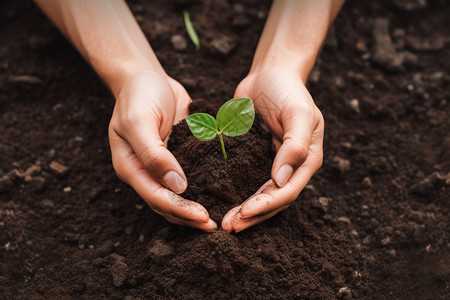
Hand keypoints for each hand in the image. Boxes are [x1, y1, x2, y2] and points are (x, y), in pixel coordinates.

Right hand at [108, 70, 216, 230]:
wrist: (146, 78)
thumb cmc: (138, 96)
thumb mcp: (139, 121)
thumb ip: (154, 154)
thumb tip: (177, 186)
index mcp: (131, 167)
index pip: (155, 197)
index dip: (179, 209)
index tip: (203, 216)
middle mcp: (146, 172)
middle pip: (166, 204)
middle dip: (189, 217)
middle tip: (214, 225)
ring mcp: (162, 166)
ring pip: (178, 196)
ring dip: (196, 208)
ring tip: (218, 217)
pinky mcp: (179, 156)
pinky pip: (190, 177)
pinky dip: (202, 188)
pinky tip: (220, 193)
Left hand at [222, 67, 323, 232]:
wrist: (271, 73)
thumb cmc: (288, 90)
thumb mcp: (298, 113)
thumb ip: (294, 146)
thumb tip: (280, 181)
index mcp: (307, 160)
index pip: (288, 192)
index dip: (266, 206)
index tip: (244, 214)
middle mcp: (291, 166)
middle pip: (273, 200)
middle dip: (252, 215)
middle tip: (229, 226)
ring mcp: (272, 163)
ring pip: (259, 194)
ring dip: (243, 210)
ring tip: (224, 222)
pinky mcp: (255, 157)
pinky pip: (246, 180)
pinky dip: (236, 192)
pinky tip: (220, 199)